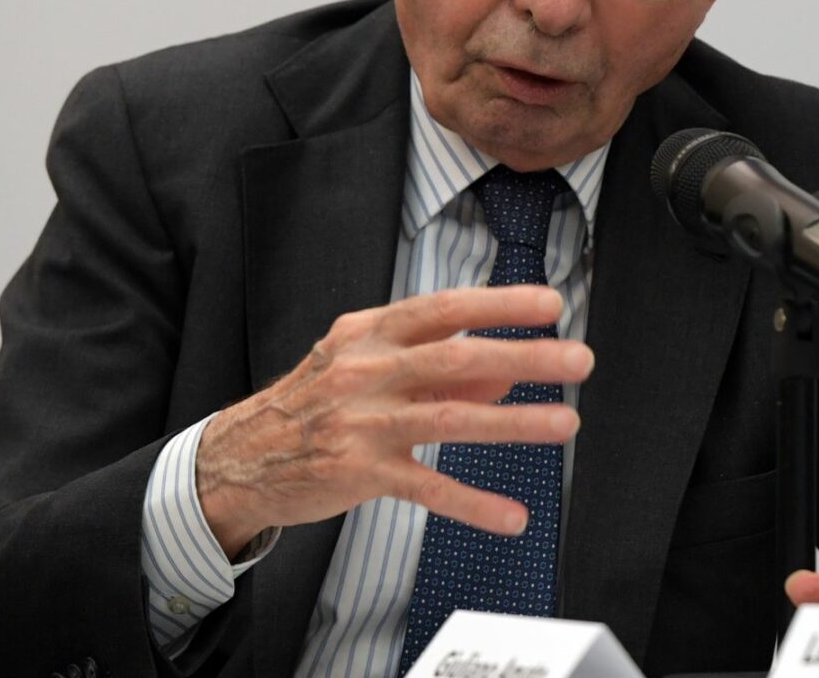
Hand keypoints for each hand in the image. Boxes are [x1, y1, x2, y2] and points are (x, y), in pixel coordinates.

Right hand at [195, 285, 591, 556]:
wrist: (240, 457)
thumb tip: (505, 374)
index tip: (549, 304)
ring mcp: (361, 421)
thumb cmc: (315, 404)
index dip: (499, 304)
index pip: (444, 309)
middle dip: (524, 356)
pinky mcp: (357, 472)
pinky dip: (473, 503)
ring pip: (450, 419)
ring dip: (514, 423)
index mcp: (370, 332)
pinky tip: (512, 515)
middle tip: (578, 359)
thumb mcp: (368, 367)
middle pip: (457, 358)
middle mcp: (366, 369)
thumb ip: (436, 369)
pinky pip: (426, 488)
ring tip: (566, 424)